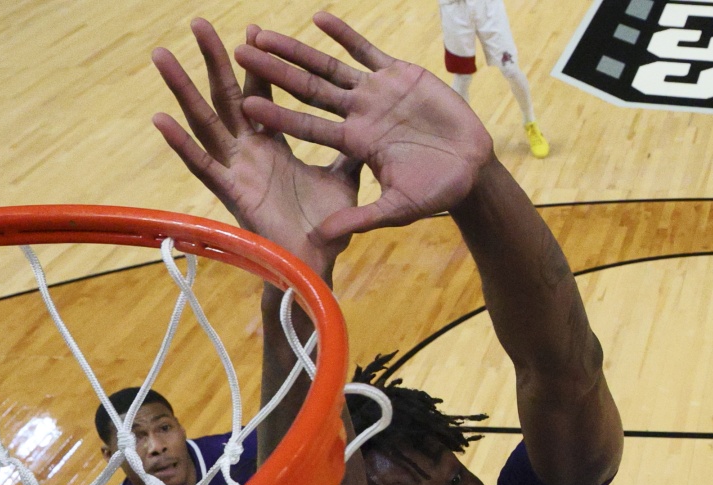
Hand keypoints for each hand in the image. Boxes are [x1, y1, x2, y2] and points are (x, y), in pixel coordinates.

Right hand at [152, 18, 362, 272]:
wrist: (317, 266)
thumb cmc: (326, 227)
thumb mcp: (345, 179)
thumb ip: (350, 152)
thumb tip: (368, 125)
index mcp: (276, 146)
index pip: (263, 96)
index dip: (259, 65)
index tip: (253, 31)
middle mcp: (251, 152)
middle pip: (228, 96)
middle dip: (213, 59)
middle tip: (198, 21)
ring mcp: (238, 169)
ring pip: (206, 121)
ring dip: (182, 88)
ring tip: (161, 55)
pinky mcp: (232, 193)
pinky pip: (203, 165)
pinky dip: (181, 144)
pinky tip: (160, 119)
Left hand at [234, 12, 493, 237]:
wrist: (471, 169)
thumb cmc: (436, 191)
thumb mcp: (396, 208)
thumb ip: (360, 218)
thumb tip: (322, 235)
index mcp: (353, 143)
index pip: (306, 126)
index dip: (278, 115)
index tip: (247, 104)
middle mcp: (357, 115)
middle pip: (306, 88)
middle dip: (274, 71)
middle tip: (240, 52)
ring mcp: (374, 93)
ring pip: (328, 66)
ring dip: (297, 49)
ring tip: (265, 33)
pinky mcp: (398, 75)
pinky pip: (365, 50)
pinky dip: (344, 35)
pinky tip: (320, 19)